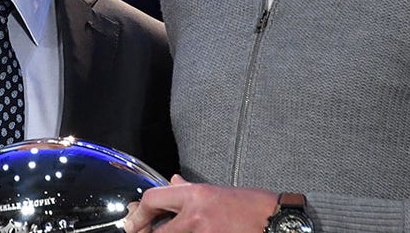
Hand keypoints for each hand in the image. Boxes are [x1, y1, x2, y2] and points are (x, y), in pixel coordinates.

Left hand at [123, 175, 277, 232]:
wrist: (276, 222)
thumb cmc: (251, 206)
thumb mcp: (217, 192)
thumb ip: (189, 190)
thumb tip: (171, 182)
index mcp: (196, 196)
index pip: (153, 199)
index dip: (138, 214)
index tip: (133, 222)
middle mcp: (196, 217)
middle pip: (156, 232)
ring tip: (174, 231)